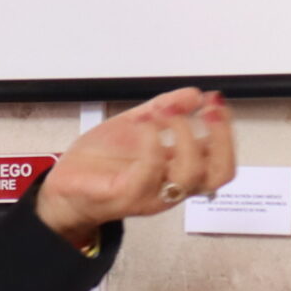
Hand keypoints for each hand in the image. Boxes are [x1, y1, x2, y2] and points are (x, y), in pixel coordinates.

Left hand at [35, 88, 236, 245]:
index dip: (227, 134)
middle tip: (206, 109)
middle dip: (219, 138)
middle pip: (216, 175)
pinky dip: (151, 143)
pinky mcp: (124, 195)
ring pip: (188, 177)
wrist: (64, 187)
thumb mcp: (136, 126)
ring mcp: (150, 194)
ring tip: (166, 112)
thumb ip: (166, 109)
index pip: (222, 164)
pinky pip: (147, 173)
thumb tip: (194, 94)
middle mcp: (170, 187)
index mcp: (177, 172)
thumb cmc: (100, 163)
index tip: (216, 102)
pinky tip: (144, 124)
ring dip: (184, 136)